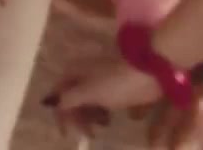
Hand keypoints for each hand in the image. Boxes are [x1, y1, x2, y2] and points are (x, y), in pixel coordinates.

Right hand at [46, 53, 161, 138]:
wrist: (151, 67)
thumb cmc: (117, 81)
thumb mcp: (90, 92)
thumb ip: (68, 99)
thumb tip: (52, 103)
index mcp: (73, 72)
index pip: (58, 95)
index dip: (61, 116)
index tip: (69, 135)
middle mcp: (83, 73)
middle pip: (73, 98)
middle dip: (78, 117)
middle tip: (90, 133)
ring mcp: (101, 77)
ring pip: (88, 99)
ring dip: (91, 115)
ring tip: (104, 125)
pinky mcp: (116, 83)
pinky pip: (103, 99)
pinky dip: (103, 110)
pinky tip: (111, 118)